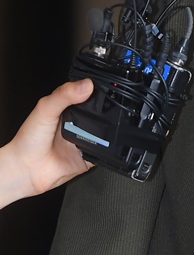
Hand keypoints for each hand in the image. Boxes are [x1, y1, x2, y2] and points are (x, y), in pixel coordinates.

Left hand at [0, 79, 92, 208]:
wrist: (27, 169)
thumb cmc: (29, 140)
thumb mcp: (45, 108)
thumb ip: (64, 95)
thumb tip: (85, 85)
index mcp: (66, 109)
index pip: (86, 96)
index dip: (94, 92)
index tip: (98, 89)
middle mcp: (76, 124)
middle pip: (99, 115)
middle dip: (103, 113)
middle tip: (101, 111)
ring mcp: (83, 141)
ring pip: (104, 133)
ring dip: (104, 132)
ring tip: (94, 130)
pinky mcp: (88, 157)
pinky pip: (104, 153)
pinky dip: (106, 150)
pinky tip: (98, 145)